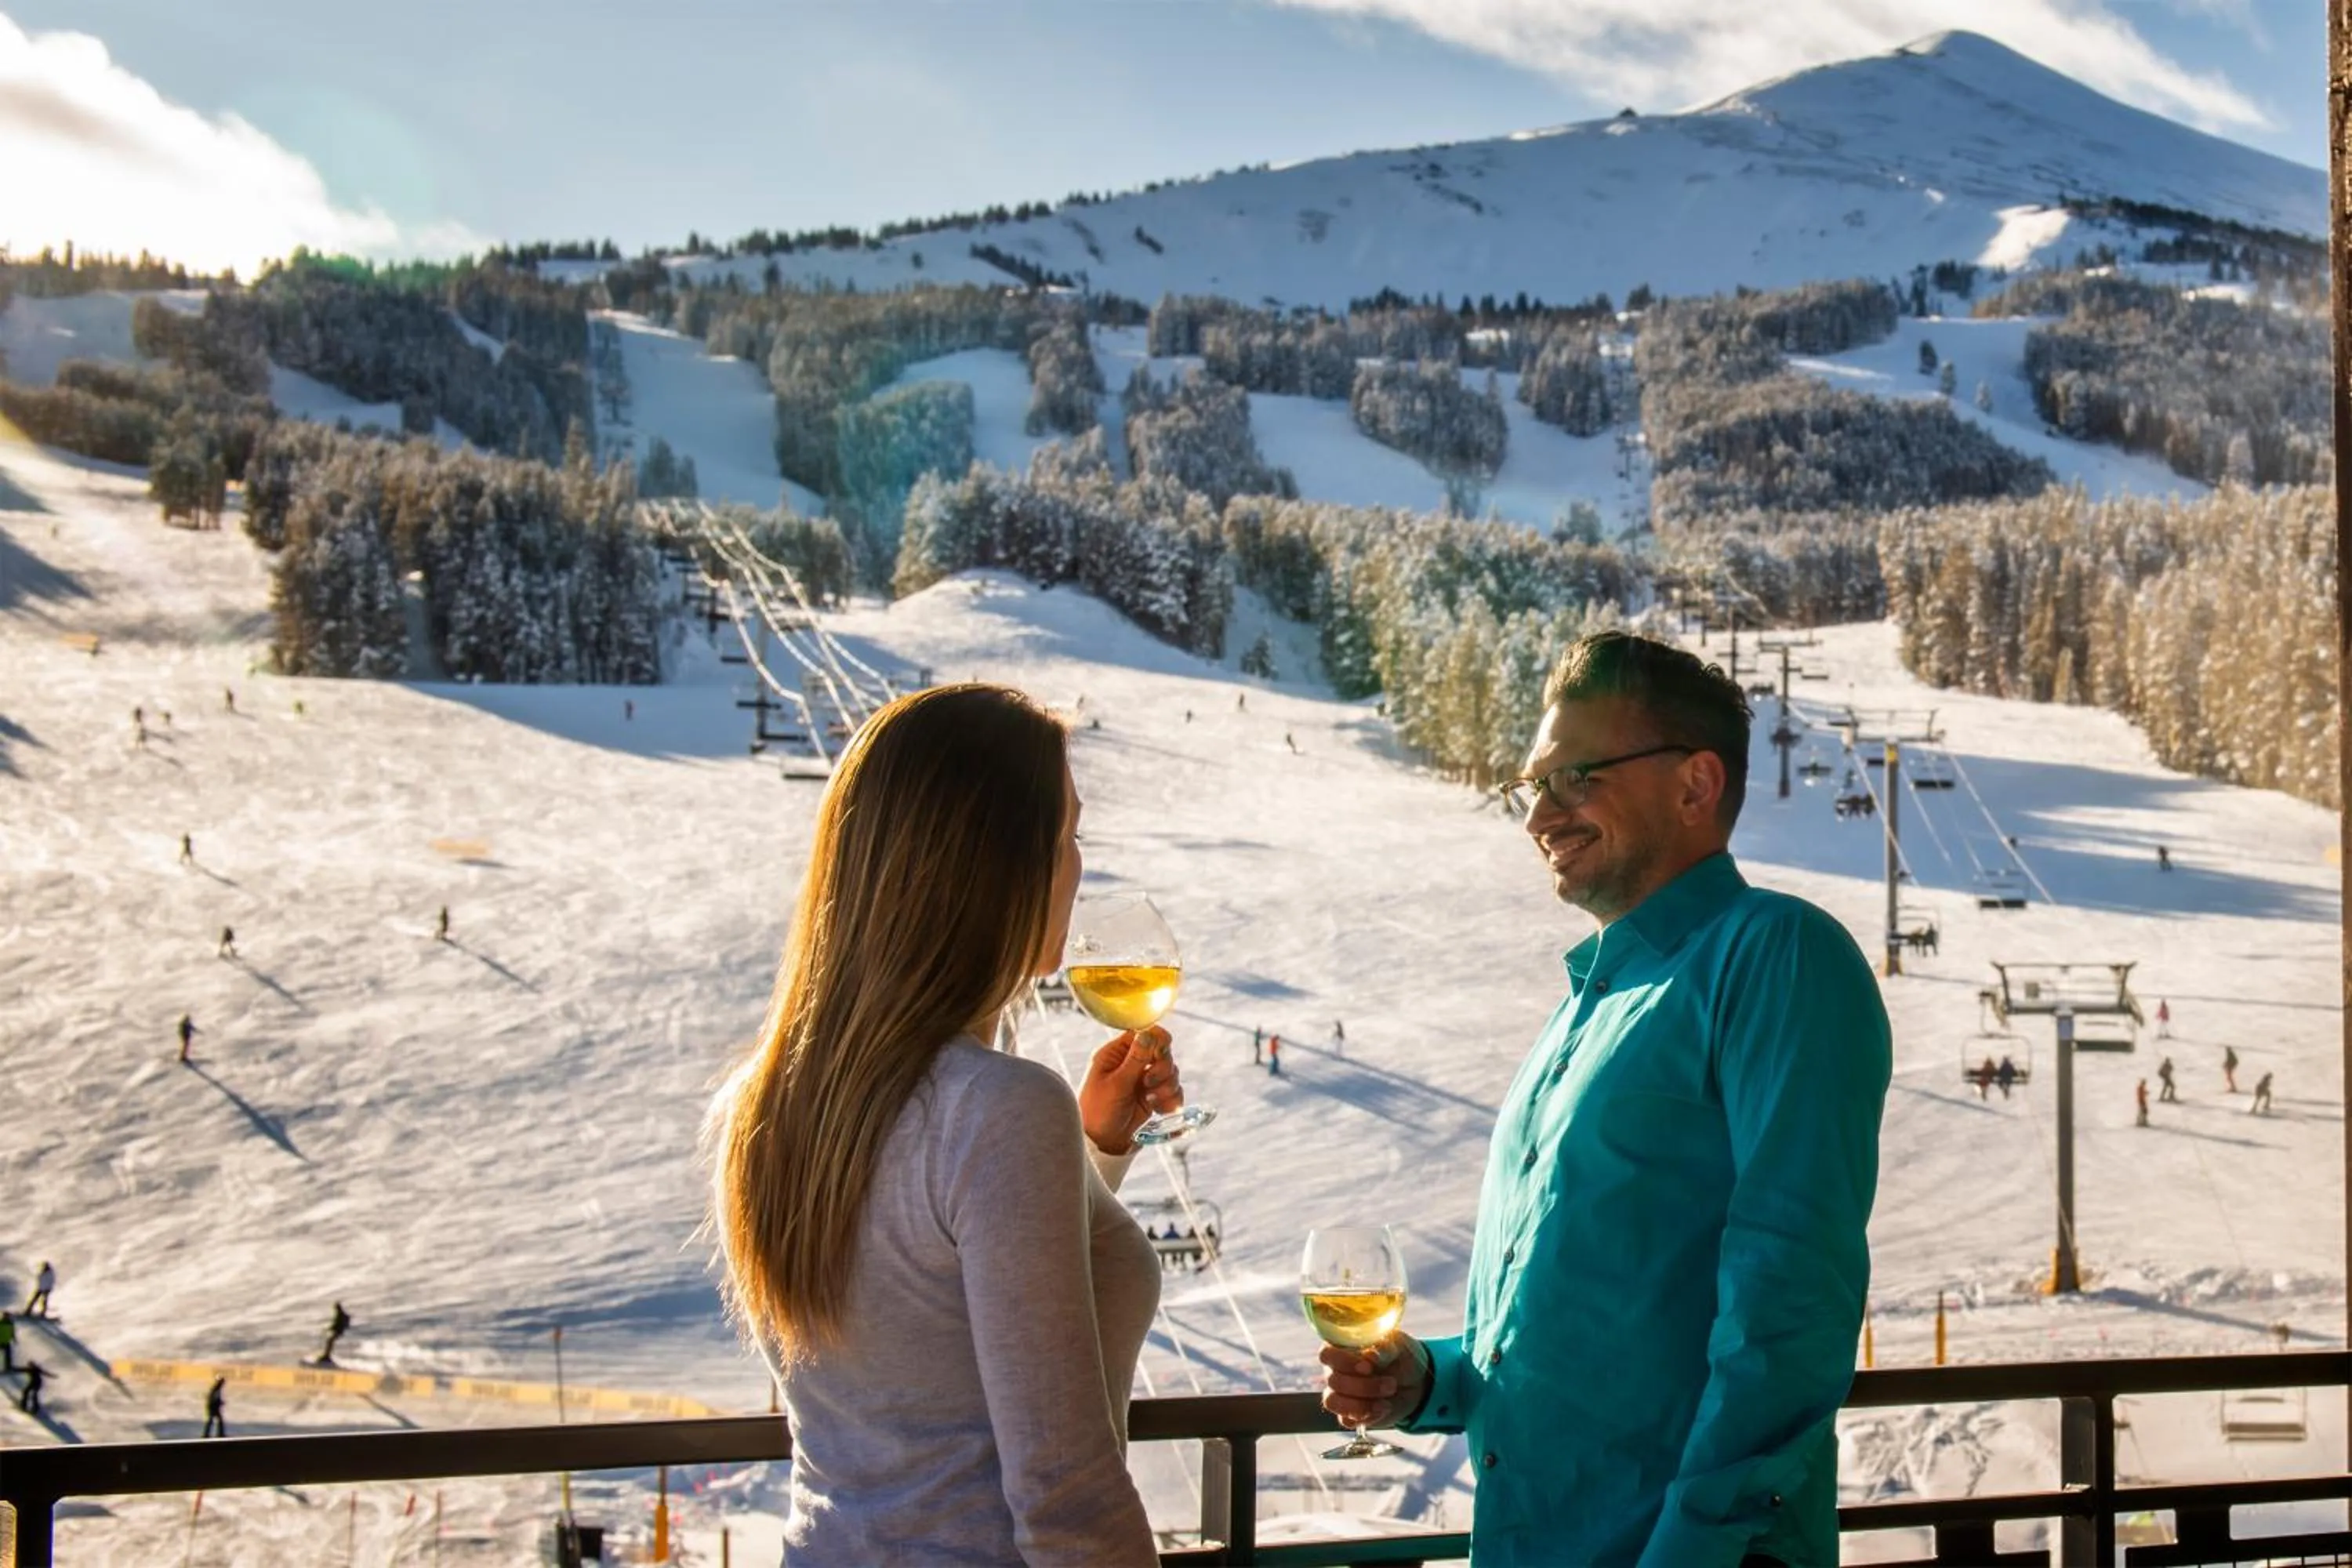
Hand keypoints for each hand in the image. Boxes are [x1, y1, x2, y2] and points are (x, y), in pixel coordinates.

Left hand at [1078, 1025, 1182, 1155]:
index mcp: (1116, 1054)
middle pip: (1162, 1051)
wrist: (1101, 1144)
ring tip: (1151, 1100)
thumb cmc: (1098, 1112)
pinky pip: (1173, 1090)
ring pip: (1171, 1071)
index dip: (1156, 1041)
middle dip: (1162, 1068)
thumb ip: (1135, 1059)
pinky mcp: (1153, 1097)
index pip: (1143, 1034)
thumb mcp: (1116, 1085)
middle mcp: (1132, 1064)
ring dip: (1167, 1086)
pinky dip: (1172, 1099)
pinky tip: (1160, 1110)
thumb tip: (1149, 1033)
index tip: (1158, 1055)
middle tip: (1148, 1084)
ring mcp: (1143, 1081)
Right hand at [1318, 1334, 1425, 1430]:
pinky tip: (1383, 1409)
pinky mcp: (1348, 1414)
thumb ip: (1384, 1348)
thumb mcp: (1397, 1346)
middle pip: (1333, 1381)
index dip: (1343, 1362)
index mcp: (1341, 1348)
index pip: (1326, 1354)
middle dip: (1365, 1386)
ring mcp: (1339, 1394)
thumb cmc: (1400, 1357)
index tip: (1368, 1368)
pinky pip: (1346, 1421)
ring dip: (1361, 1404)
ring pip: (1333, 1402)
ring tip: (1386, 1402)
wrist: (1414, 1383)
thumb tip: (1370, 1356)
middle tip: (1392, 1384)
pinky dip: (1367, 1417)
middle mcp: (1335, 1371)